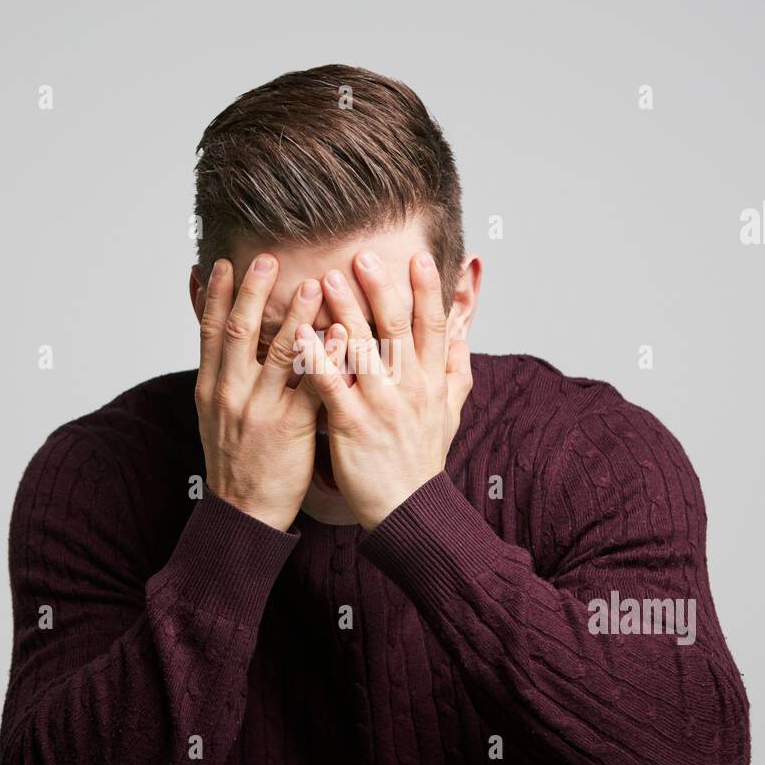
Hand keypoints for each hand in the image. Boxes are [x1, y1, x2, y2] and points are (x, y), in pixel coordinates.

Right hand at [195, 255, 323, 530]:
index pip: (210, 331)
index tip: (224, 263)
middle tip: (268, 258)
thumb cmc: (234, 459)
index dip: (217, 296)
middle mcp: (230, 393)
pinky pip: (311, 387)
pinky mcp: (289, 428)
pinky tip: (341, 335)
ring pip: (278, 354)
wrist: (243, 511)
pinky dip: (327, 358)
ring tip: (314, 285)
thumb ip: (221, 372)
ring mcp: (260, 410)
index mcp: (211, 387)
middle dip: (253, 292)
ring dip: (296, 316)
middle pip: (240, 332)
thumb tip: (219, 334)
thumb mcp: (214, 413)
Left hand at [297, 250, 472, 529]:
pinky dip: (317, 359)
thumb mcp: (450, 411)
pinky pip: (332, 386)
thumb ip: (456, 369)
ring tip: (326, 280)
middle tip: (363, 255)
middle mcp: (409, 387)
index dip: (426, 289)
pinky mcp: (352, 426)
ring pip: (363, 350)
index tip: (415, 256)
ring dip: (344, 312)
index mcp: (430, 380)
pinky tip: (300, 335)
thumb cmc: (422, 458)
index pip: (432, 325)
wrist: (408, 509)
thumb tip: (464, 334)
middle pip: (397, 328)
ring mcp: (381, 405)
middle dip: (381, 289)